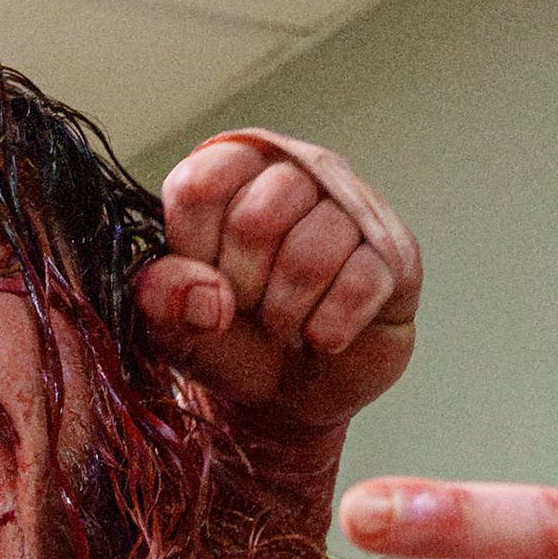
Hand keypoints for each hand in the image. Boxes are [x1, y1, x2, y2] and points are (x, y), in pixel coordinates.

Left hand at [136, 129, 420, 476]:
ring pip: (311, 253)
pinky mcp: (394, 254)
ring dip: (285, 312)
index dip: (194, 249)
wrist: (289, 390)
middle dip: (242, 285)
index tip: (203, 277)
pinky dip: (328, 328)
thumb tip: (206, 296)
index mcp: (232, 168)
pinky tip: (320, 336)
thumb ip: (163, 298)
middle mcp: (295, 171)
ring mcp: (351, 207)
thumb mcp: (174, 323)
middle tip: (248, 306)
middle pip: (257, 218)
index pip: (200, 185)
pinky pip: (358, 285)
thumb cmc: (228, 335)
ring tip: (283, 324)